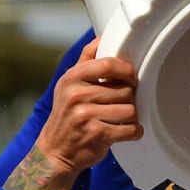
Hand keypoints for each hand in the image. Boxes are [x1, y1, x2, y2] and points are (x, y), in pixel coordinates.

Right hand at [35, 38, 143, 174]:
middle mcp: (77, 95)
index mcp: (72, 78)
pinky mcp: (97, 134)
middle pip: (124, 90)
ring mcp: (86, 115)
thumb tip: (102, 37)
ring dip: (131, 117)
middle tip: (120, 106)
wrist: (55, 152)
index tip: (131, 78)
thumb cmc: (66, 117)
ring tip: (121, 120)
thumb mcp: (68, 85)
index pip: (109, 64)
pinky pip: (130, 129)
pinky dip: (134, 132)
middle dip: (128, 99)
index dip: (127, 70)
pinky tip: (126, 132)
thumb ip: (86, 61)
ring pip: (130, 110)